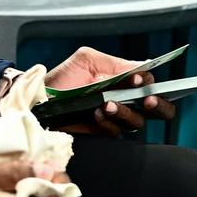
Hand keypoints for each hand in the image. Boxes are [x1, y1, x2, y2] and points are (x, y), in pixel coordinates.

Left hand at [43, 45, 172, 135]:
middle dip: (158, 104)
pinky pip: (116, 132)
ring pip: (137, 122)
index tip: (139, 79)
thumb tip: (144, 66)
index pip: (150, 85)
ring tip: (108, 103)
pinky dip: (108, 123)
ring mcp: (115, 120)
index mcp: (124, 83)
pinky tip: (97, 113)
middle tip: (147, 100)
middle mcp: (125, 102)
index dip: (150, 83)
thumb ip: (115, 63)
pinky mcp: (103, 135)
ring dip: (126, 112)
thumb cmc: (62, 80)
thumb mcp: (86, 61)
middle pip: (157, 109)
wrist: (38, 100)